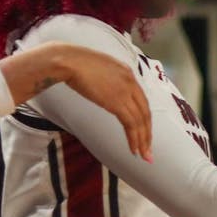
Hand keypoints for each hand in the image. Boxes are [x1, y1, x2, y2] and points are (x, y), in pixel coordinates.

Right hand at [23, 43, 152, 158]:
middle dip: (147, 134)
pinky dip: (134, 138)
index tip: (144, 132)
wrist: (68, 61)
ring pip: (140, 121)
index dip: (144, 119)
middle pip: (145, 113)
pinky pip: (131, 123)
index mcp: (128, 73)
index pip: (141, 101)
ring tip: (144, 155)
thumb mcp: (99, 69)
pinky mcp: (117, 102)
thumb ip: (108, 80)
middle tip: (148, 151)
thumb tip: (106, 91)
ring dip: (142, 140)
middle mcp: (131, 82)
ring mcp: (126, 92)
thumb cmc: (75, 63)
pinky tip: (133, 149)